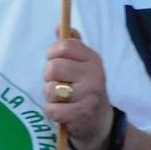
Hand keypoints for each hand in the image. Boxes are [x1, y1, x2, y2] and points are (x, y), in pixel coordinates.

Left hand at [43, 29, 113, 149]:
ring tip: (62, 99)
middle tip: (60, 84)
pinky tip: (63, 112)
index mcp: (93, 59)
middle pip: (52, 68)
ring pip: (50, 89)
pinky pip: (51, 109)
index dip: (52, 54)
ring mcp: (89, 95)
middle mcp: (95, 75)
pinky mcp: (81, 115)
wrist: (100, 123)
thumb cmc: (85, 88)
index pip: (63, 46)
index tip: (56, 61)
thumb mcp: (83, 64)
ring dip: (50, 96)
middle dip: (49, 78)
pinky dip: (52, 112)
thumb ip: (71, 45)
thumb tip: (59, 26)